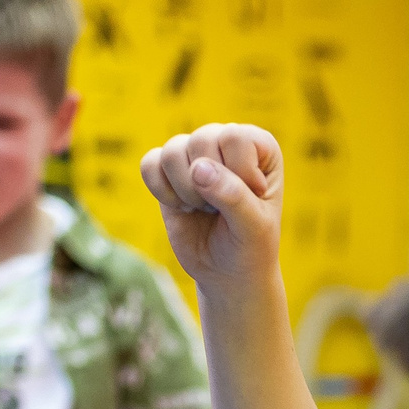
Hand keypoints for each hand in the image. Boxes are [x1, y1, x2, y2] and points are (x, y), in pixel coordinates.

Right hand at [140, 123, 282, 290]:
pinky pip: (150, 164)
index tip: (253, 198)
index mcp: (259, 145)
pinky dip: (162, 191)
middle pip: (201, 140)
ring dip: (186, 190)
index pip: (234, 137)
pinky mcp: (167, 171)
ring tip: (203, 208)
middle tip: (223, 209)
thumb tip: (198, 169)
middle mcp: (225, 141)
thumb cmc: (250, 245)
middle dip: (208, 185)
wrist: (227, 272)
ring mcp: (194, 154)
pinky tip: (181, 207)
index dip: (238, 173)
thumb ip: (233, 196)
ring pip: (172, 151)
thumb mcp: (254, 226)